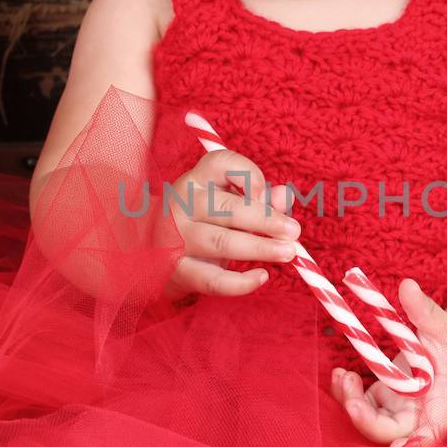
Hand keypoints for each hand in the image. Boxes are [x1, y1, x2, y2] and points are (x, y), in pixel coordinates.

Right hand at [164, 149, 300, 299]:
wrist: (152, 251)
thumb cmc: (202, 221)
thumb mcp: (226, 202)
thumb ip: (258, 197)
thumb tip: (285, 196)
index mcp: (196, 180)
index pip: (221, 163)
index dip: (249, 175)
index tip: (267, 194)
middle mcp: (182, 205)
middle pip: (226, 208)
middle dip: (265, 219)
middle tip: (294, 231)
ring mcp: (176, 239)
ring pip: (221, 242)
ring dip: (259, 248)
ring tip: (288, 252)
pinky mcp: (178, 271)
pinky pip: (212, 280)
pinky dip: (240, 283)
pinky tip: (262, 277)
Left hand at [330, 278, 446, 446]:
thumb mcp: (446, 323)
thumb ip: (425, 310)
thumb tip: (406, 286)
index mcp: (446, 399)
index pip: (435, 428)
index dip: (418, 443)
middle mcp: (424, 413)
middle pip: (394, 432)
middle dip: (368, 422)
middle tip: (351, 401)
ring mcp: (405, 410)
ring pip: (374, 424)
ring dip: (352, 407)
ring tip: (342, 376)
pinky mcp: (390, 401)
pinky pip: (366, 407)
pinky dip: (349, 396)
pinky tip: (341, 375)